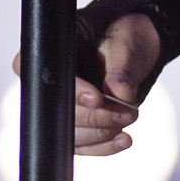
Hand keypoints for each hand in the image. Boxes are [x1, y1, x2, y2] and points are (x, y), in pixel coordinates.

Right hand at [10, 13, 160, 156]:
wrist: (137, 47)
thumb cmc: (125, 33)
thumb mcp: (127, 43)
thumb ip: (122, 68)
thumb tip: (120, 93)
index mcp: (52, 51)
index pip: (41, 76)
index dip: (69, 92)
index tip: (97, 98)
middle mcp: (50, 82)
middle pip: (54, 113)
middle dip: (92, 118)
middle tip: (125, 112)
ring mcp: (61, 106)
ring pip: (68, 134)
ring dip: (100, 133)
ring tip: (128, 118)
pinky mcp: (76, 124)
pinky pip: (83, 146)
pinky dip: (104, 147)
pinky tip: (123, 140)